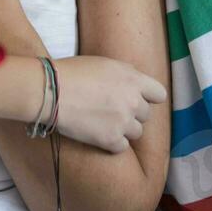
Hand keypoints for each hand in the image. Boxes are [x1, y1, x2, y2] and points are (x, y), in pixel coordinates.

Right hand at [52, 55, 166, 152]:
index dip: (148, 97)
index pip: (159, 94)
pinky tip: (99, 134)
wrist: (52, 91)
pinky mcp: (110, 140)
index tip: (138, 99)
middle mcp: (133, 101)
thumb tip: (136, 83)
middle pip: (146, 115)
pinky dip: (113, 143)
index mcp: (134, 79)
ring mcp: (123, 122)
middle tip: (112, 110)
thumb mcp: (105, 63)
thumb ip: (126, 74)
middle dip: (132, 113)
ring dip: (124, 129)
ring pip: (136, 132)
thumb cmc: (73, 72)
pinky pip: (122, 146)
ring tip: (105, 122)